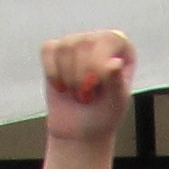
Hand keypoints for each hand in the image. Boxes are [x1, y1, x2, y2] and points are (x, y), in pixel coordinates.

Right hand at [40, 30, 135, 145]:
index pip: (108, 40)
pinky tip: (61, 87)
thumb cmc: (104, 114)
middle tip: (86, 98)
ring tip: (77, 94)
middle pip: (82, 43)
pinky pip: (48, 50)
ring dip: (68, 78)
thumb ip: (116, 82)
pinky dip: (52, 73)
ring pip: (65, 47)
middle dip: (80, 77)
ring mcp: (76, 42)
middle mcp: (99, 39)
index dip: (97, 63)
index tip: (94, 87)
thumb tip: (115, 63)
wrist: (81, 129)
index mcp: (120, 47)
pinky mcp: (55, 50)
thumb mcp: (115, 102)